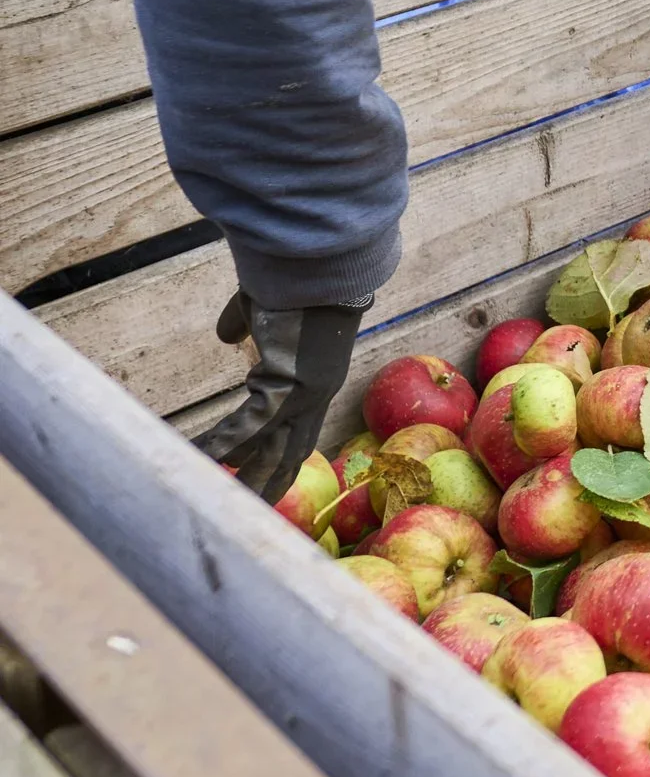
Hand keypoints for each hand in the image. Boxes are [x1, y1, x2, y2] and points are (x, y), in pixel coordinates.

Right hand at [196, 289, 361, 498]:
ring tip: (221, 504)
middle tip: (249, 513)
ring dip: (245, 479)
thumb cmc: (298, 279)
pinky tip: (200, 461)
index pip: (298, 429)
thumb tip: (228, 334)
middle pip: (290, 454)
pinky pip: (250, 426)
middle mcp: (315, 396)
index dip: (281, 454)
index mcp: (316, 380)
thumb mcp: (268, 310)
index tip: (265, 475)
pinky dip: (223, 445)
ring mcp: (304, 395)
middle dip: (268, 484)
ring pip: (271, 451)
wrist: (322, 264)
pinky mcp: (286, 385)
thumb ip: (247, 324)